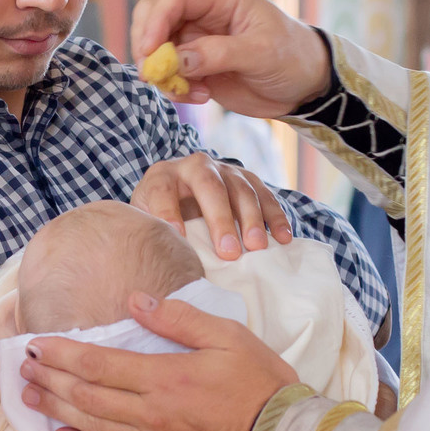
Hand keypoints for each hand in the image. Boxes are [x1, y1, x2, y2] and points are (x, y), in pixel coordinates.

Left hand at [18, 294, 298, 430]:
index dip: (62, 353)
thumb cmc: (260, 384)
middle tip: (23, 366)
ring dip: (56, 408)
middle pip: (85, 394)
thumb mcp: (227, 335)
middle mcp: (150, 413)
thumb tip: (135, 300)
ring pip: (91, 425)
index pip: (98, 364)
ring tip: (30, 395)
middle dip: (50, 378)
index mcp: (164, 377)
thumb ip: (177, 318)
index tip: (37, 343)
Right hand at [130, 0, 330, 119]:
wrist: (305, 86)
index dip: (155, 21)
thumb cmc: (292, 58)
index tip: (149, 52)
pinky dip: (174, 87)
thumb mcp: (261, 54)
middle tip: (153, 75)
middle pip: (154, 15)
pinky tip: (200, 96)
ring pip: (156, 47)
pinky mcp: (196, 64)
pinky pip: (169, 72)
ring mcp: (197, 38)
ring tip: (188, 92)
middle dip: (147, 44)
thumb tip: (177, 60)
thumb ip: (217, 54)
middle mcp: (204, 13)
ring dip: (162, 71)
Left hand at [131, 153, 289, 260]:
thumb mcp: (147, 221)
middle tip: (229, 252)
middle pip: (210, 187)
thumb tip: (157, 264)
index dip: (168, 212)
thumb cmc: (161, 217)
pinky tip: (282, 238)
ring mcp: (224, 170)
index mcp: (163, 176)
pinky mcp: (247, 179)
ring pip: (242, 189)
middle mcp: (195, 166)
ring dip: (252, 219)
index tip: (177, 237)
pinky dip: (275, 217)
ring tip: (256, 247)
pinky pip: (265, 195)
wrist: (180, 194)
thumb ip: (150, 234)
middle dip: (220, 220)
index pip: (162, 190)